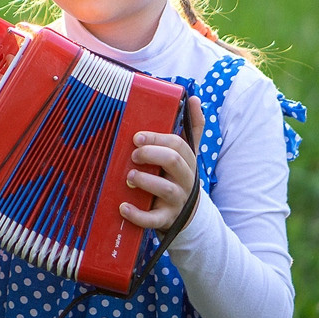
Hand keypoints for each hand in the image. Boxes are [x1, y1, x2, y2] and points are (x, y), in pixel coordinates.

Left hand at [120, 96, 204, 231]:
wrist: (187, 214)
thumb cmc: (179, 175)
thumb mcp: (187, 153)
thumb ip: (192, 127)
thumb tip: (195, 98)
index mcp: (187, 160)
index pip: (177, 144)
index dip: (156, 138)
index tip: (137, 137)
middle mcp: (185, 179)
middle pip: (173, 161)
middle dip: (151, 154)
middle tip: (133, 154)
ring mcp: (176, 200)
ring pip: (164, 188)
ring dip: (144, 180)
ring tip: (129, 177)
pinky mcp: (166, 219)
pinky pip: (152, 219)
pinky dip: (137, 214)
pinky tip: (123, 207)